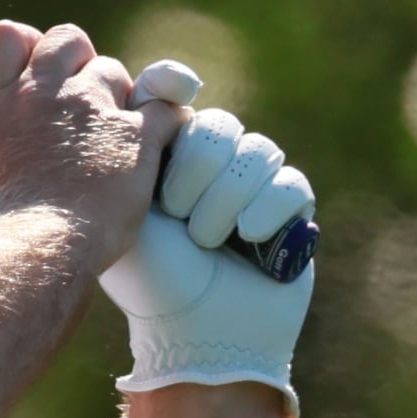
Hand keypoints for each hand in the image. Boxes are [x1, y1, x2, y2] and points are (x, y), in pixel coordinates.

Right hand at [0, 20, 178, 265]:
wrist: (36, 249)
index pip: (7, 35)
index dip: (26, 47)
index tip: (34, 71)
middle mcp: (42, 92)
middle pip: (67, 39)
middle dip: (77, 63)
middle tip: (81, 103)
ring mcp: (90, 108)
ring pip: (114, 72)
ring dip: (116, 98)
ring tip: (114, 140)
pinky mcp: (135, 134)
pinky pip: (165, 107)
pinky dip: (166, 123)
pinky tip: (160, 144)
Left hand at [99, 61, 315, 411]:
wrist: (195, 334)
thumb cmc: (151, 279)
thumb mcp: (125, 211)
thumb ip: (125, 150)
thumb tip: (137, 88)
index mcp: (164, 156)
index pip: (173, 96)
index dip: (174, 83)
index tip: (180, 90)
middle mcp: (209, 164)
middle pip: (219, 124)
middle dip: (199, 168)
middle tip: (178, 214)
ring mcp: (253, 184)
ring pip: (258, 150)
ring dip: (228, 197)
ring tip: (207, 240)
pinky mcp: (291, 209)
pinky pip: (290, 182)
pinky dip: (268, 208)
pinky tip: (247, 238)